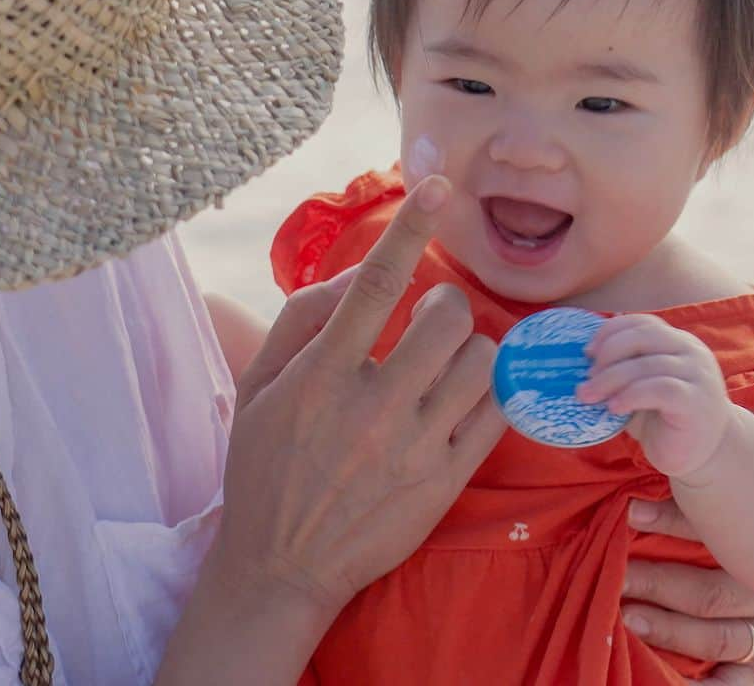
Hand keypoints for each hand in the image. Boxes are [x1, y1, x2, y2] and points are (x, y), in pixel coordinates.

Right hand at [214, 175, 505, 617]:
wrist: (281, 569)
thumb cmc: (264, 468)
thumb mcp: (257, 387)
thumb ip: (299, 321)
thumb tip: (349, 276)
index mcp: (321, 376)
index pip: (373, 284)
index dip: (407, 226)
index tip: (433, 185)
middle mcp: (371, 406)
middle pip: (444, 318)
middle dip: (446, 302)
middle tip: (431, 315)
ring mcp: (414, 446)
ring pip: (479, 361)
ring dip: (469, 345)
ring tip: (447, 359)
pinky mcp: (445, 482)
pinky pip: (496, 413)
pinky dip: (491, 389)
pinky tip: (467, 392)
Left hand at [577, 313, 731, 477]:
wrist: (705, 456)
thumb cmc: (665, 419)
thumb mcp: (640, 387)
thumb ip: (624, 368)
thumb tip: (584, 358)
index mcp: (677, 341)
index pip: (641, 323)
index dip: (610, 331)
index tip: (587, 352)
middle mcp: (691, 351)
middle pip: (641, 338)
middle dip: (607, 355)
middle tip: (586, 378)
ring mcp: (697, 374)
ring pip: (646, 364)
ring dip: (610, 379)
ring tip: (589, 396)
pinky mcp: (696, 401)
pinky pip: (659, 389)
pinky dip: (630, 396)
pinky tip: (614, 408)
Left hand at [620, 499, 753, 682]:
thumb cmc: (737, 521)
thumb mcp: (720, 506)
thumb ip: (686, 502)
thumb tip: (633, 505)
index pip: (717, 534)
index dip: (670, 522)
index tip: (630, 514)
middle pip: (712, 594)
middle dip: (659, 584)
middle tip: (620, 577)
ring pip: (718, 639)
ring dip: (669, 630)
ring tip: (629, 618)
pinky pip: (729, 685)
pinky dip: (698, 685)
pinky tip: (660, 673)